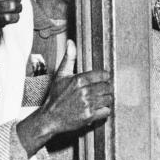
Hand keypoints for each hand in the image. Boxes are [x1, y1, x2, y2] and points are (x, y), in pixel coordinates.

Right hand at [17, 41, 112, 156]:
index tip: (101, 81)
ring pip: (108, 99)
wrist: (50, 117)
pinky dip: (103, 111)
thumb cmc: (56, 96)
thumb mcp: (60, 75)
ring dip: (105, 100)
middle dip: (105, 89)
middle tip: (99, 92)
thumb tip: (71, 42)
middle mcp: (85, 91)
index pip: (103, 75)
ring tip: (98, 100)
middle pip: (108, 87)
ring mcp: (88, 104)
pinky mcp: (89, 116)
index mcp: (79, 79)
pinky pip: (106, 111)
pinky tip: (97, 109)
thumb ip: (69, 58)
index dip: (104, 78)